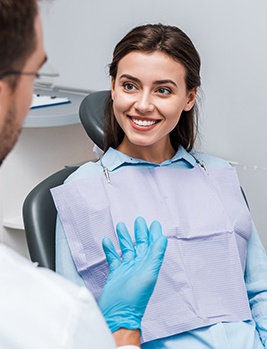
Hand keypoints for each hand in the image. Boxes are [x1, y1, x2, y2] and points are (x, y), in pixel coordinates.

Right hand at [98, 216, 167, 332]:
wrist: (118, 314)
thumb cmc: (134, 297)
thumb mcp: (148, 274)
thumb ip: (155, 255)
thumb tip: (163, 238)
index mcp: (148, 264)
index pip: (152, 245)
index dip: (153, 234)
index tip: (154, 223)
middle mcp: (138, 265)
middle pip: (139, 245)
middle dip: (139, 232)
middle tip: (139, 220)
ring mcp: (126, 269)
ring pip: (125, 249)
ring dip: (123, 237)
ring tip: (121, 225)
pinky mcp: (115, 274)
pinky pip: (113, 258)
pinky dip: (110, 249)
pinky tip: (107, 240)